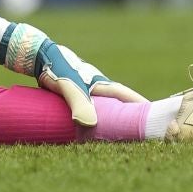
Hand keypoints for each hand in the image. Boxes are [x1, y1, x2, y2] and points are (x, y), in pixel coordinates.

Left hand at [0, 23, 145, 126]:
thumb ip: (79, 103)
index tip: (155, 118)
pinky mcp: (76, 94)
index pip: (128, 97)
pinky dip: (96, 119)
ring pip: (106, 107)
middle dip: (130, 115)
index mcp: (102, 84)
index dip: (141, 108)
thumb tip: (90, 125)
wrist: (37, 56)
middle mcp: (98, 87)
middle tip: (141, 132)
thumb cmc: (55, 67)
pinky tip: (93, 130)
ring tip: (120, 135)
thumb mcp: (68, 86)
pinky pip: (92, 109)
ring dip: (113, 119)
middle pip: (120, 103)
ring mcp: (87, 90)